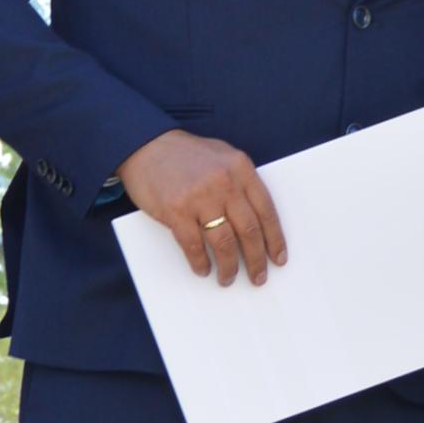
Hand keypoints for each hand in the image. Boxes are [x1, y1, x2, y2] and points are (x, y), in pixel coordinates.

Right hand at [118, 129, 284, 286]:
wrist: (144, 143)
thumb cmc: (184, 154)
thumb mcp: (221, 157)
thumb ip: (240, 182)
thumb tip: (256, 222)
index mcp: (240, 168)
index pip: (266, 210)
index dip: (275, 239)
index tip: (278, 259)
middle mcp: (224, 182)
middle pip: (249, 230)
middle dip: (256, 259)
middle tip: (258, 277)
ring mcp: (199, 196)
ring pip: (224, 242)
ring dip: (229, 266)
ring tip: (228, 278)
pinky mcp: (176, 210)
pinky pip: (194, 246)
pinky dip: (200, 262)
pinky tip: (203, 270)